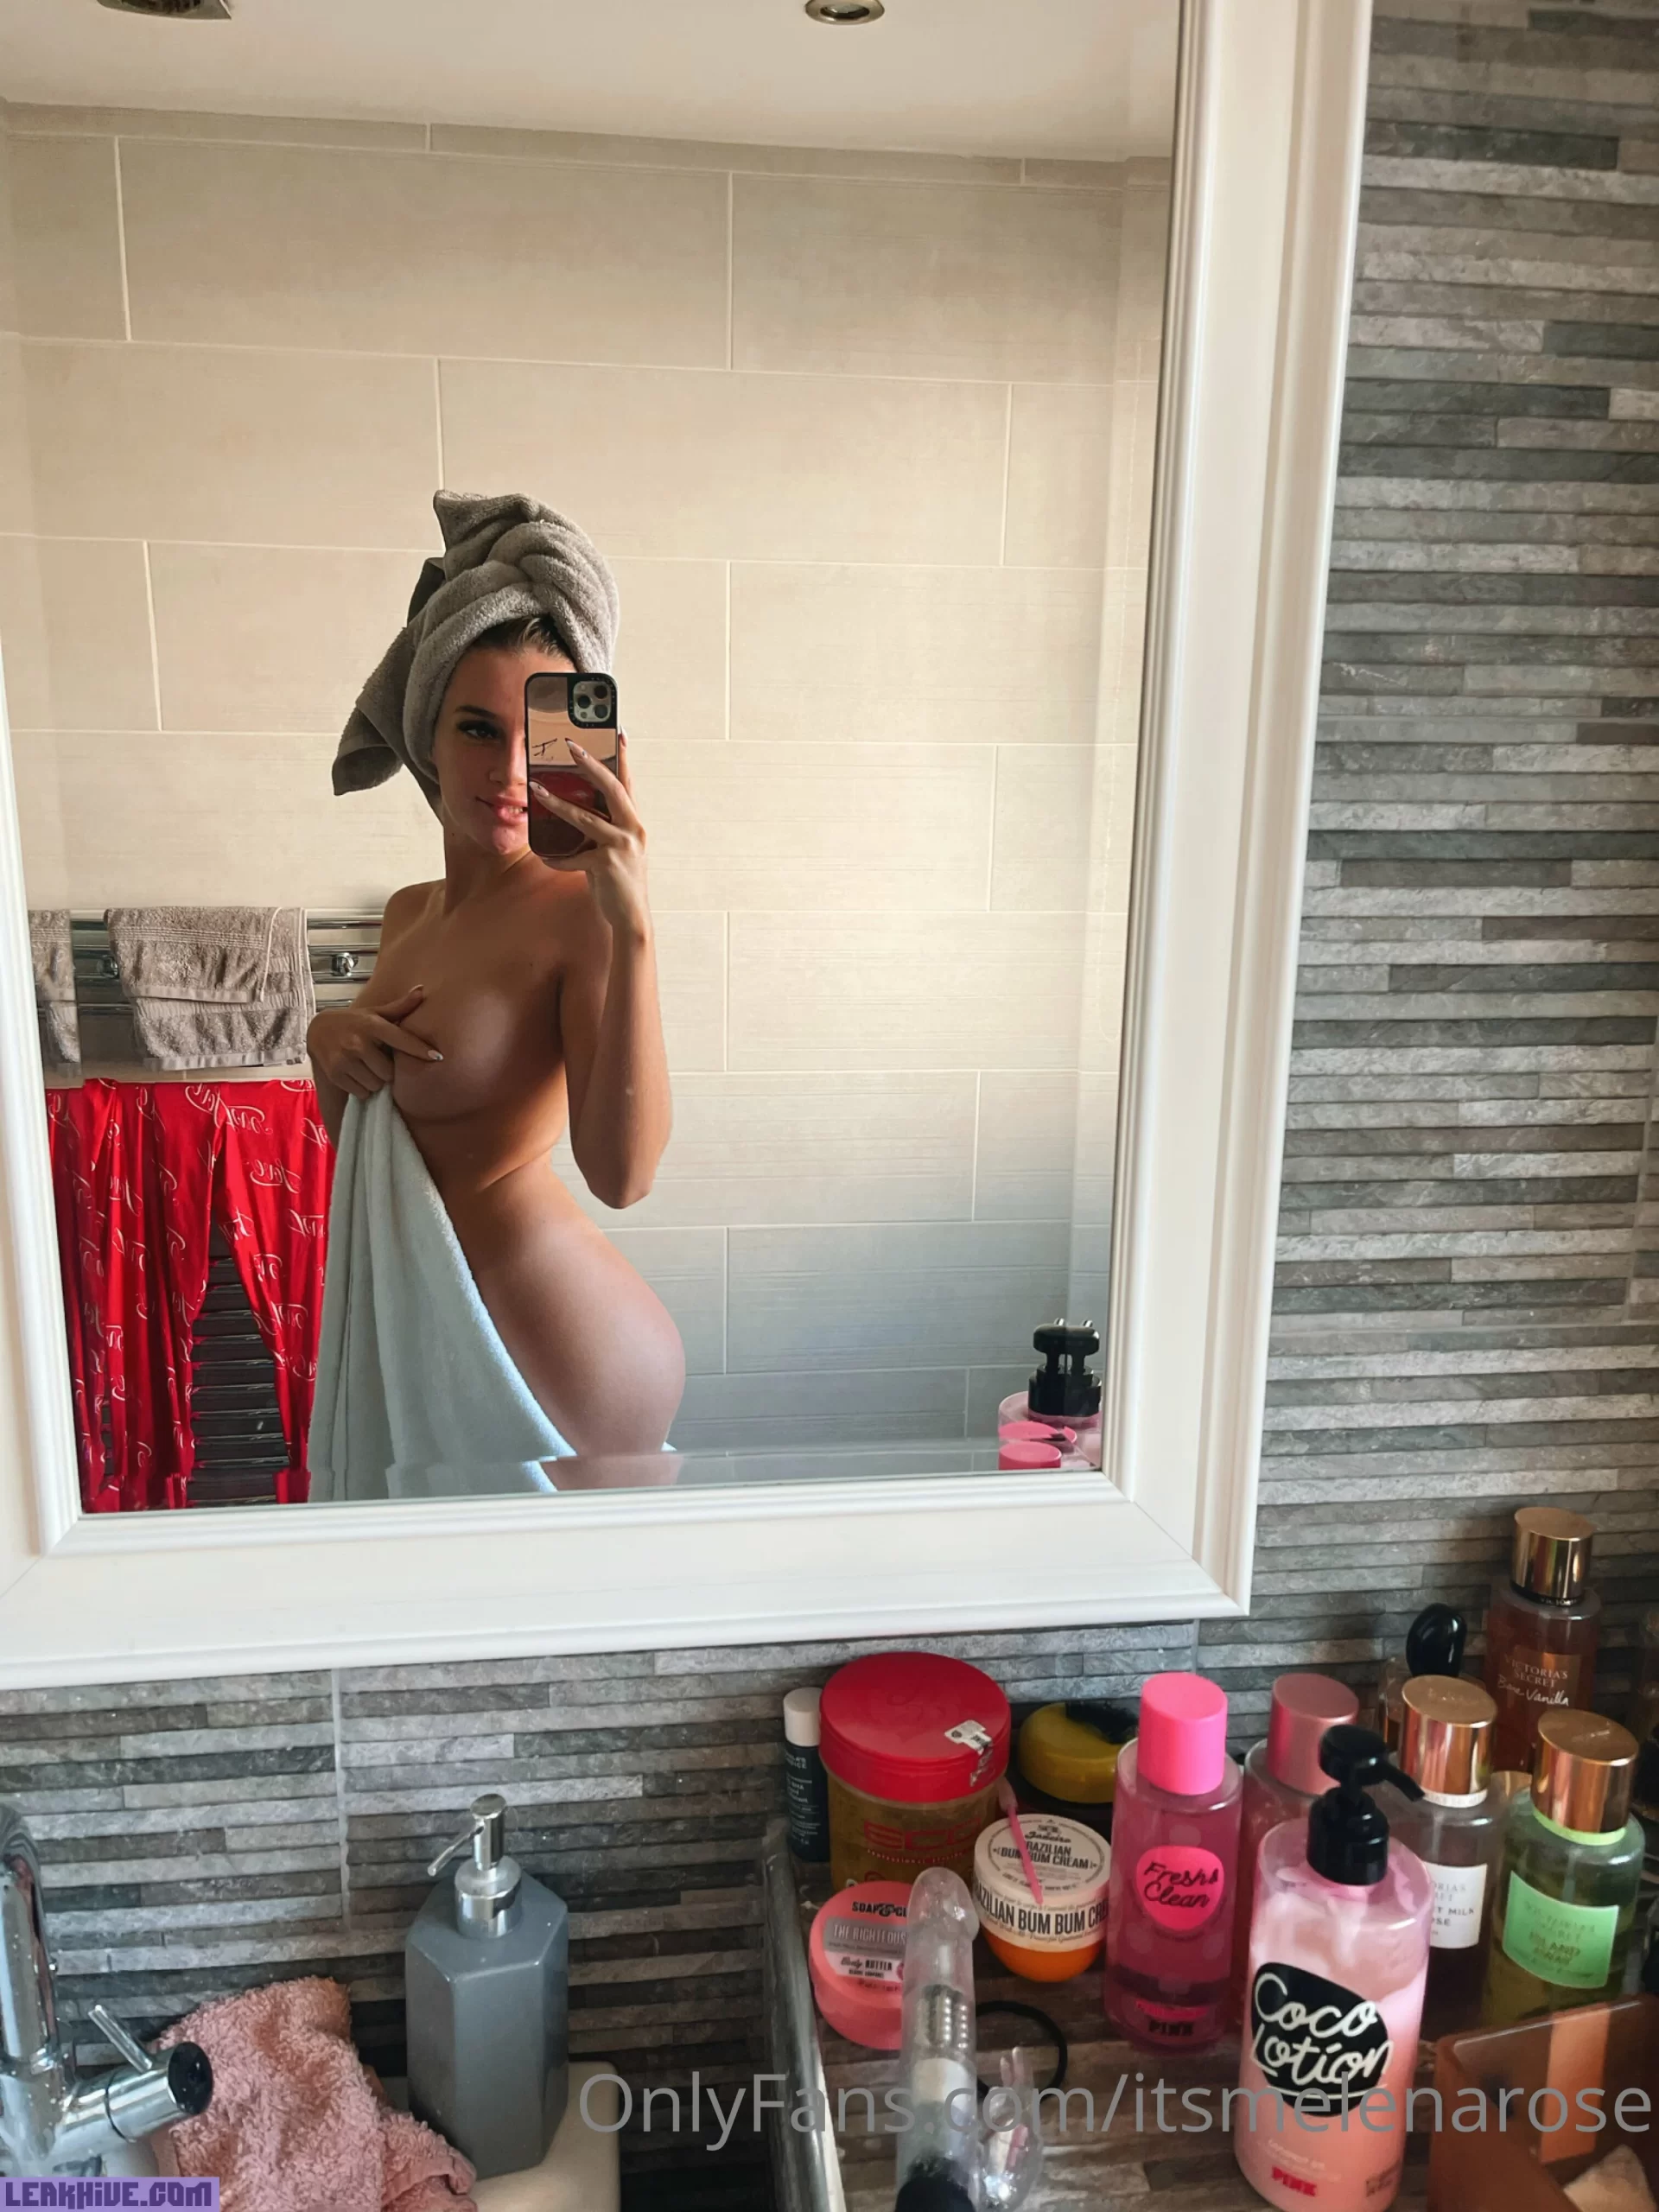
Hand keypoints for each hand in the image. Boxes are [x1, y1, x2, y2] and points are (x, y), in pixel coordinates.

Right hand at [306, 984, 439, 1100]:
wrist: (318, 1030)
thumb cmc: (355, 1022)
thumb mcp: (376, 1013)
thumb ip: (400, 1007)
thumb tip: (422, 990)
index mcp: (372, 1026)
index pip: (401, 1040)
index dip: (420, 1050)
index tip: (437, 1057)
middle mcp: (358, 1042)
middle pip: (389, 1073)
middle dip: (387, 1071)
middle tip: (379, 1061)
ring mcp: (345, 1059)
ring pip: (375, 1085)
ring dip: (375, 1081)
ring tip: (367, 1067)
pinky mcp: (336, 1074)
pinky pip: (362, 1092)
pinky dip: (363, 1088)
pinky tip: (357, 1073)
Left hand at [528, 730, 651, 938]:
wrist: (630, 916)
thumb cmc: (618, 882)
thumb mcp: (612, 850)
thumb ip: (599, 831)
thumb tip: (571, 813)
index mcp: (634, 824)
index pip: (628, 784)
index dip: (622, 758)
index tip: (617, 734)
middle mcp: (633, 830)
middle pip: (612, 788)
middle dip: (590, 765)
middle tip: (570, 746)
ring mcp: (622, 847)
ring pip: (585, 818)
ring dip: (558, 803)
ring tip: (537, 790)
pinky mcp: (607, 865)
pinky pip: (574, 856)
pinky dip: (558, 858)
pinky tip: (545, 857)